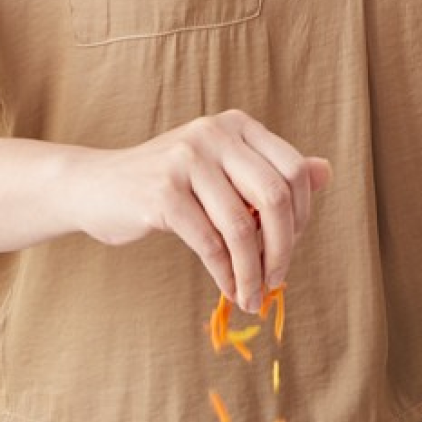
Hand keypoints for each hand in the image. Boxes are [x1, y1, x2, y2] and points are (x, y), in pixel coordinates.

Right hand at [65, 110, 330, 311]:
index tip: (292, 246)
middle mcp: (214, 135)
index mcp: (236, 126)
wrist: (94, 187)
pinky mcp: (162, 194)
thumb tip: (326, 172)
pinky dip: (226, 273)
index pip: (294, 171)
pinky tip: (230, 288)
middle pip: (276, 197)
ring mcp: (186, 161)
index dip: (302, 215)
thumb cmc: (168, 184)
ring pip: (242, 228)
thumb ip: (269, 171)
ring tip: (252, 295)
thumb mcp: (222, 170)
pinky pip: (210, 244)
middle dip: (284, 247)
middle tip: (277, 280)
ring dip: (253, 271)